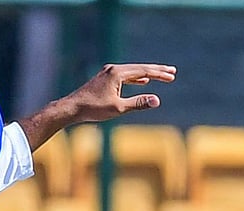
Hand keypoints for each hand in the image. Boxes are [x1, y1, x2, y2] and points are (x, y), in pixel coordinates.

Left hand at [62, 63, 176, 122]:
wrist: (71, 108)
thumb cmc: (93, 109)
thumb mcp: (118, 108)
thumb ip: (138, 103)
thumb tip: (157, 101)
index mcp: (117, 73)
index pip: (144, 71)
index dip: (160, 74)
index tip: (172, 76)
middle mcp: (112, 69)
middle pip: (139, 68)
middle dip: (157, 71)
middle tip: (172, 71)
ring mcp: (107, 72)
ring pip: (132, 71)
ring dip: (147, 74)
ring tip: (161, 75)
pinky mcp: (103, 78)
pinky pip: (124, 76)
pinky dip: (135, 78)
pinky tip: (142, 81)